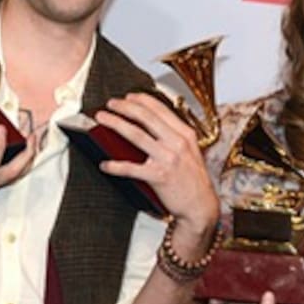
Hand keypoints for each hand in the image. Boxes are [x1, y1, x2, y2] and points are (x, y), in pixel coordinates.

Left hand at [94, 92, 219, 230]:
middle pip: (146, 117)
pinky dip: (115, 165)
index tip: (127, 97)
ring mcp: (168, 159)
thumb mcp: (190, 151)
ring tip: (102, 119)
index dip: (141, 100)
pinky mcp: (159, 176)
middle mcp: (177, 143)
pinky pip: (131, 168)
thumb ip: (174, 136)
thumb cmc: (193, 180)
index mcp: (185, 134)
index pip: (161, 109)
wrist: (201, 206)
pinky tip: (105, 164)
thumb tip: (149, 125)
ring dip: (116, 124)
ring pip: (136, 135)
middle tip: (110, 104)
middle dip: (125, 107)